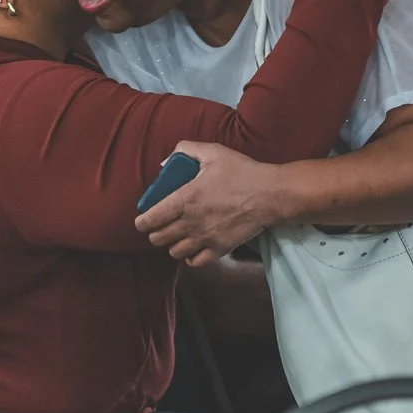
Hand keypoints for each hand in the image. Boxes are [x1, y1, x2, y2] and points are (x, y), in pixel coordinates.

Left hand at [134, 141, 285, 264]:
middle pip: (159, 239)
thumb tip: (166, 162)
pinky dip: (190, 257)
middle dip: (155, 233)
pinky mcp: (220, 249)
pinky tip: (193, 247)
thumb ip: (186, 150)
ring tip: (178, 235)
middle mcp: (191, 222)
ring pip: (174, 252)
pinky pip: (195, 262)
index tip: (142, 220)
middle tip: (160, 225)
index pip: (150, 219)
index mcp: (185, 199)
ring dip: (172, 244)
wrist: (270, 194)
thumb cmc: (242, 172)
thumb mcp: (213, 152)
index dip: (142, 222)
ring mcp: (205, 238)